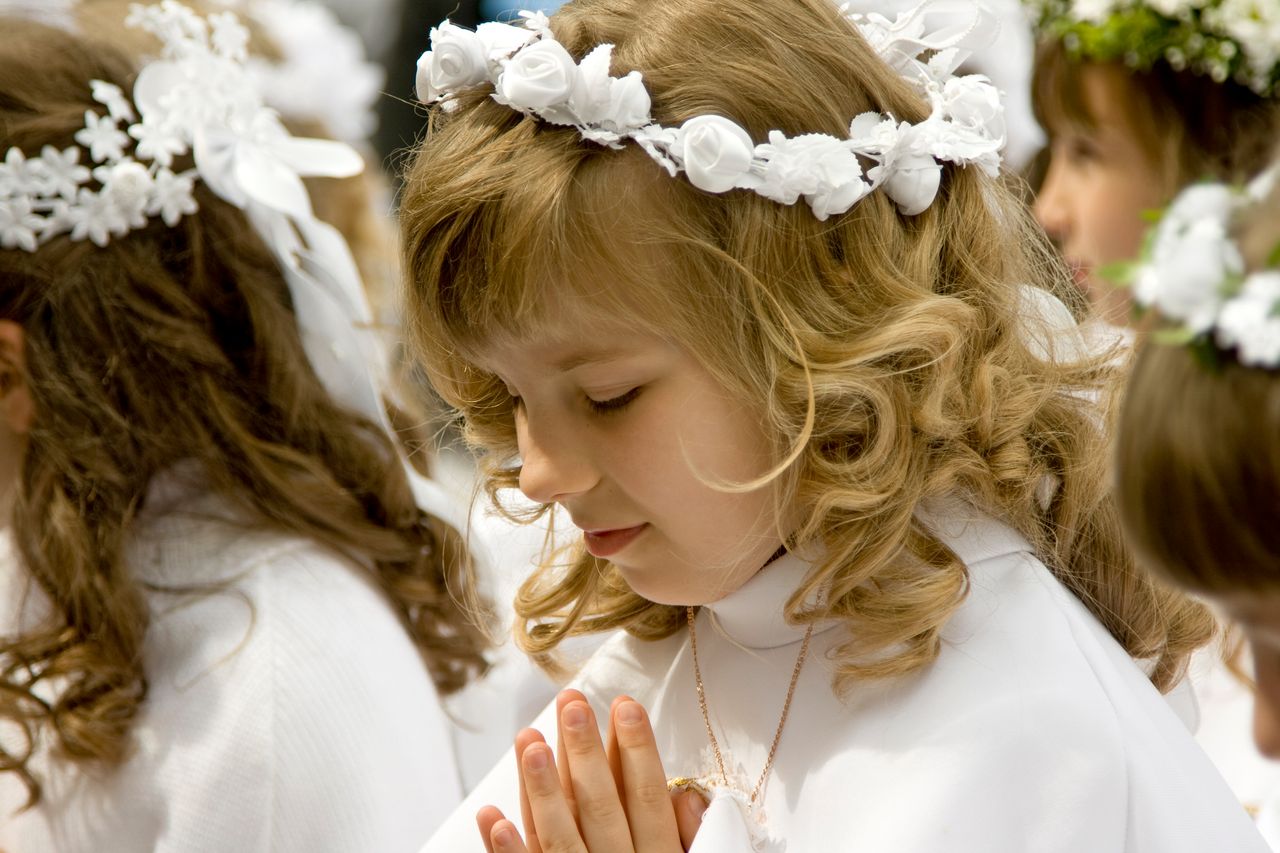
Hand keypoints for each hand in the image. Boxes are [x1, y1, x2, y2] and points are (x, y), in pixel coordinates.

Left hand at [476, 690, 707, 852]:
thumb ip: (693, 841)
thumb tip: (688, 794)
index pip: (649, 800)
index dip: (638, 752)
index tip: (624, 706)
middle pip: (602, 809)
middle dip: (585, 754)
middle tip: (570, 704)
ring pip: (561, 839)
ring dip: (541, 790)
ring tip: (527, 741)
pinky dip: (509, 851)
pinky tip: (491, 816)